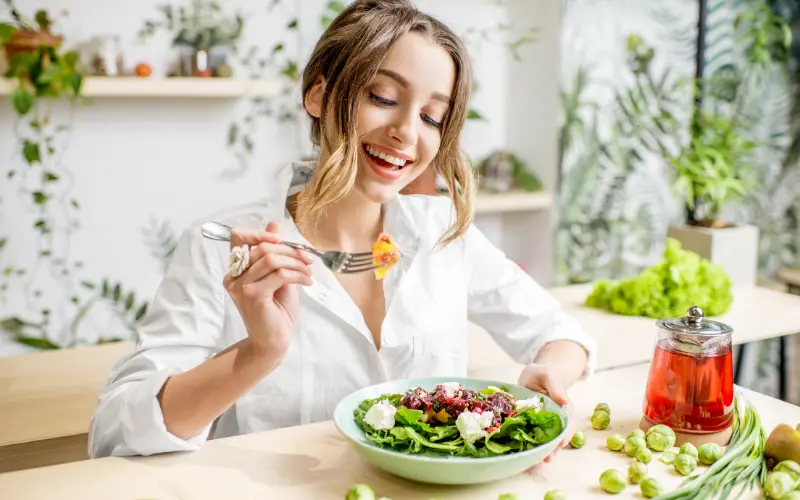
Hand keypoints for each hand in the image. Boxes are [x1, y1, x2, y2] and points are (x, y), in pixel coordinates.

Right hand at [223, 221, 312, 360]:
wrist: (274, 341)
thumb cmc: (277, 311)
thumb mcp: (279, 275)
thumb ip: (275, 252)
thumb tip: (274, 224)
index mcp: (236, 269)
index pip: (238, 237)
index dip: (260, 233)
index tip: (283, 241)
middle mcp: (233, 276)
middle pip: (261, 247)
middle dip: (290, 249)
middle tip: (307, 258)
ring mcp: (241, 286)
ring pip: (270, 258)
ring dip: (295, 262)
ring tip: (308, 271)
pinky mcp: (253, 295)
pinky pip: (279, 274)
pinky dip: (298, 274)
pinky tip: (307, 281)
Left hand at [518, 363, 577, 464]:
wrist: (535, 375)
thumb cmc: (543, 373)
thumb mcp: (548, 376)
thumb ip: (556, 388)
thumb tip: (565, 402)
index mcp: (564, 406)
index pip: (568, 423)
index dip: (565, 434)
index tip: (560, 445)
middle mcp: (557, 417)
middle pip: (558, 435)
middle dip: (554, 447)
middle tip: (547, 458)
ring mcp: (546, 422)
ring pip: (548, 439)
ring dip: (544, 450)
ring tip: (537, 462)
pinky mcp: (535, 425)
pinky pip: (536, 436)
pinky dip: (534, 446)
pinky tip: (528, 455)